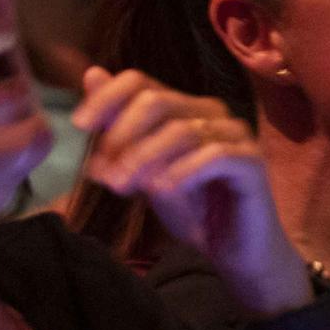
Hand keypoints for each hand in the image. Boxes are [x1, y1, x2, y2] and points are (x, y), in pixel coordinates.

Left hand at [75, 66, 307, 314]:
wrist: (234, 254)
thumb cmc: (192, 210)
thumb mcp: (144, 170)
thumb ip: (122, 129)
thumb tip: (91, 76)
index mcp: (184, 107)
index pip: (140, 82)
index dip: (106, 99)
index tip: (79, 125)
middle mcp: (211, 112)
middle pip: (157, 101)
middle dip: (122, 135)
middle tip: (102, 173)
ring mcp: (235, 134)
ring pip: (181, 130)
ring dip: (144, 158)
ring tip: (123, 187)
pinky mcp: (251, 162)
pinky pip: (214, 156)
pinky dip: (183, 172)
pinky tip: (163, 190)